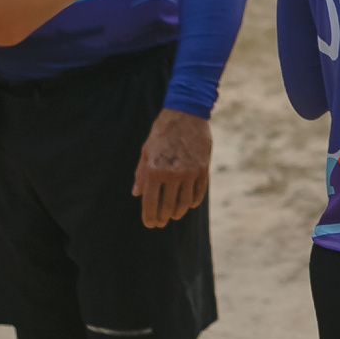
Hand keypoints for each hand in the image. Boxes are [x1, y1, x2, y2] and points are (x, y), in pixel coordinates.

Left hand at [134, 108, 212, 228]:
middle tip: (160, 223)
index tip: (150, 224)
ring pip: (184, 203)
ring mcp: (190, 173)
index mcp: (154, 170)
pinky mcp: (203, 170)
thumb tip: (136, 194)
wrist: (186, 114)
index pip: (151, 203)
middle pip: (168, 206)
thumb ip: (141, 174)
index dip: (149, 217)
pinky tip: (188, 204)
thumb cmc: (162, 132)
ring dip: (178, 212)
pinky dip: (192, 202)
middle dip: (162, 218)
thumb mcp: (146, 151)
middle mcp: (172, 174)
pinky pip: (198, 193)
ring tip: (173, 215)